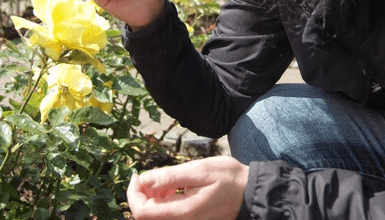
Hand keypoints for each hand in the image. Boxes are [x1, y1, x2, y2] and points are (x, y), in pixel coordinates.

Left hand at [127, 157, 248, 219]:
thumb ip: (170, 177)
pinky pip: (169, 215)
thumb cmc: (228, 178)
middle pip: (147, 215)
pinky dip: (164, 200)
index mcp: (183, 212)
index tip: (138, 175)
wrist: (250, 192)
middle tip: (153, 174)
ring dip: (154, 196)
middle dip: (143, 194)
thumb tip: (144, 179)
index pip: (142, 212)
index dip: (134, 194)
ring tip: (166, 179)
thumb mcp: (199, 170)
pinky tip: (173, 187)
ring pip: (157, 215)